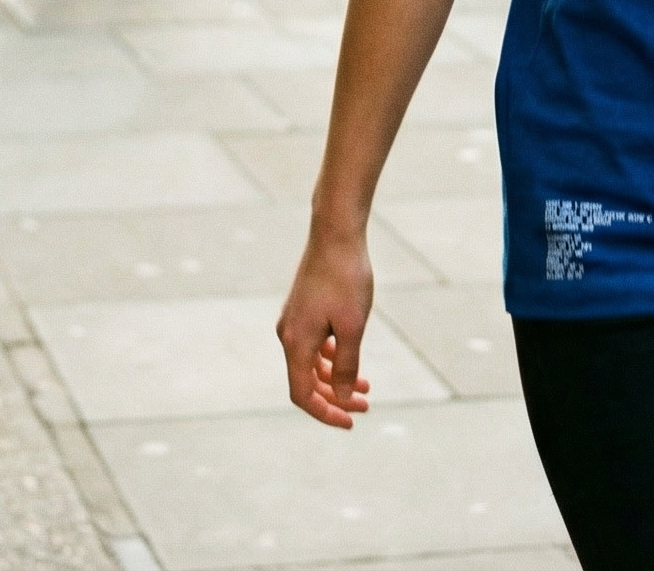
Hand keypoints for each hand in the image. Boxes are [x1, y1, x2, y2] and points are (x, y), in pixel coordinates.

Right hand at [277, 226, 375, 428]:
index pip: (303, 394)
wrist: (336, 233)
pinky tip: (349, 354)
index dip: (325, 413)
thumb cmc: (347, 278)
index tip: (351, 421)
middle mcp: (288, 334)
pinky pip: (313, 344)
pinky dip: (330, 356)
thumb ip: (345, 365)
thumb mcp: (352, 326)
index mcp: (295, 343)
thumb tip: (339, 398)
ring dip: (335, 377)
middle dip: (335, 397)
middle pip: (307, 381)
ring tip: (365, 384)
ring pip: (311, 362)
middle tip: (365, 404)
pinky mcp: (302, 308)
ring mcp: (293, 320)